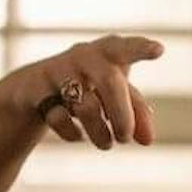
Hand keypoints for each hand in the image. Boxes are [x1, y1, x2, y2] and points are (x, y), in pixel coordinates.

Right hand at [16, 34, 163, 151]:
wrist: (32, 89)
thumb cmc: (87, 87)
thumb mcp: (115, 95)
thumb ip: (136, 112)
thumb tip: (147, 140)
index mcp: (107, 52)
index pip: (124, 48)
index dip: (140, 48)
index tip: (159, 50)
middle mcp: (82, 56)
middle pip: (109, 81)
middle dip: (122, 115)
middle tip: (125, 139)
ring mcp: (57, 70)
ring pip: (85, 106)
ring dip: (100, 133)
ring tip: (105, 144)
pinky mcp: (35, 89)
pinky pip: (58, 118)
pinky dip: (73, 133)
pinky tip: (77, 135)